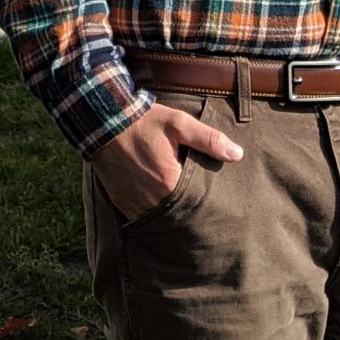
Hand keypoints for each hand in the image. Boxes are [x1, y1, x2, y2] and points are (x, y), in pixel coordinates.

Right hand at [89, 105, 242, 222]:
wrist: (102, 120)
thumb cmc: (143, 122)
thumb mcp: (178, 124)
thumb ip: (209, 140)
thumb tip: (237, 154)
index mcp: (169, 183)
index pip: (197, 204)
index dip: (207, 205)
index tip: (216, 206)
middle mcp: (152, 199)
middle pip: (179, 214)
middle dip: (189, 212)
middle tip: (201, 211)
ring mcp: (134, 203)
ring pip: (160, 218)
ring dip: (170, 215)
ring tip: (181, 210)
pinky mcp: (121, 202)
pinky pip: (141, 216)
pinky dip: (151, 212)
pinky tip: (159, 205)